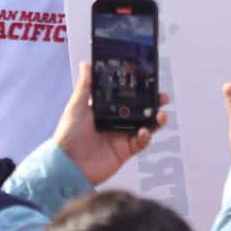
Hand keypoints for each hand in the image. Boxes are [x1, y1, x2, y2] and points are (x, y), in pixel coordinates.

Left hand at [54, 63, 160, 184]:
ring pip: (145, 126)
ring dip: (155, 120)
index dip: (138, 90)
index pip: (126, 97)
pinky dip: (145, 137)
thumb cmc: (68, 135)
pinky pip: (141, 143)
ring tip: (160, 115)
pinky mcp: (125, 151)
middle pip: (139, 110)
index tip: (148, 82)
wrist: (68, 165)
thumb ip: (85, 86)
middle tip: (162, 98)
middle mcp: (115, 122)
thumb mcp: (76, 107)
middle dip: (153, 104)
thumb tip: (86, 65)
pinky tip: (144, 132)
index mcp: (104, 110)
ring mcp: (121, 137)